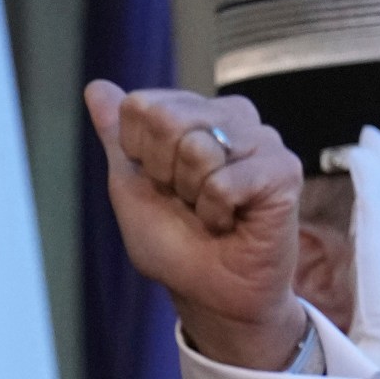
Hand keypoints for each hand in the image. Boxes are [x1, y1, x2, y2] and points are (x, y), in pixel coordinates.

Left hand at [86, 82, 307, 368]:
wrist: (209, 291)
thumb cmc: (175, 243)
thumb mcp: (131, 187)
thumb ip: (117, 137)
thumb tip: (96, 86)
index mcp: (195, 114)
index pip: (140, 105)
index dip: (138, 154)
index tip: (159, 183)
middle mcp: (232, 117)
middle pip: (166, 118)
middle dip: (163, 171)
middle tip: (186, 199)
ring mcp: (262, 140)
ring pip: (198, 148)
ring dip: (191, 194)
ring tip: (211, 210)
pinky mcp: (283, 170)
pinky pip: (223, 182)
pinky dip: (215, 212)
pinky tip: (230, 221)